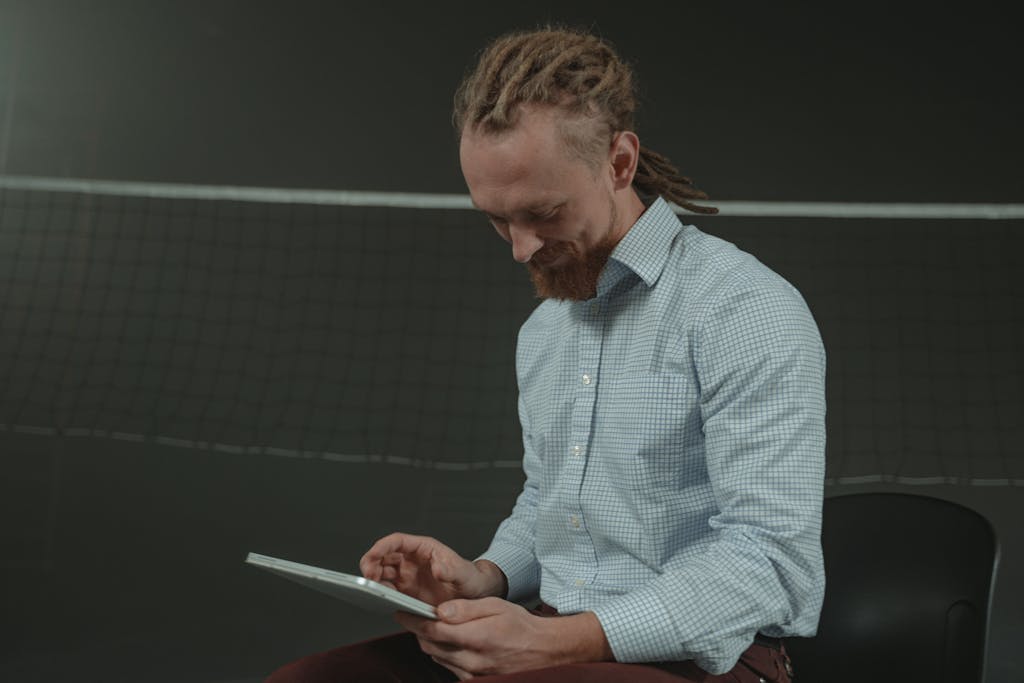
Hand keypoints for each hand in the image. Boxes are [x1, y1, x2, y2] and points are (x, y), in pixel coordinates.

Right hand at [359, 533, 505, 605]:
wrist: (474, 596)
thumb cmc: (470, 579)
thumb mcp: (464, 574)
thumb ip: (452, 570)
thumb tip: (439, 568)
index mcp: (424, 549)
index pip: (397, 541)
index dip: (382, 546)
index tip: (373, 555)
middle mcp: (412, 560)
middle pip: (383, 555)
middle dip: (371, 563)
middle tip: (368, 578)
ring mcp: (407, 576)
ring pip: (381, 572)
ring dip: (373, 579)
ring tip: (372, 590)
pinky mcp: (405, 592)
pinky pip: (387, 590)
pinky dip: (380, 593)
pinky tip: (379, 599)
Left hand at [394, 597, 611, 678]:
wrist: (543, 649)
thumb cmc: (521, 625)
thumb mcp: (495, 606)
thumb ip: (466, 608)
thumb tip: (440, 610)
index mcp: (477, 637)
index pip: (434, 631)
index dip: (413, 621)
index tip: (402, 612)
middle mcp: (472, 660)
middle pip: (430, 646)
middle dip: (419, 631)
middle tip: (416, 616)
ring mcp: (473, 673)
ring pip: (437, 658)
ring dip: (430, 642)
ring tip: (434, 627)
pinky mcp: (475, 680)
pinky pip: (449, 667)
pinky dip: (443, 653)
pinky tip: (450, 642)